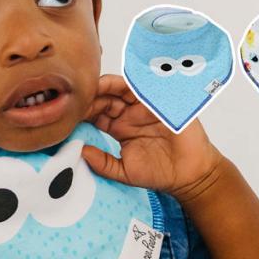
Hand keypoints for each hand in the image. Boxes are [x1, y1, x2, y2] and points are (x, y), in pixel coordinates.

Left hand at [81, 74, 223, 196]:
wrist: (189, 175)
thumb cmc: (159, 173)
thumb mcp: (123, 172)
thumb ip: (102, 163)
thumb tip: (81, 152)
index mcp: (118, 128)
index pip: (95, 113)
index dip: (83, 111)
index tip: (69, 113)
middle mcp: (129, 114)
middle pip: (105, 97)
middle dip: (91, 97)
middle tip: (79, 99)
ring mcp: (144, 107)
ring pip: (121, 88)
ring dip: (107, 86)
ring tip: (94, 88)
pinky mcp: (161, 103)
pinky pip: (145, 88)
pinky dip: (131, 83)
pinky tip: (117, 83)